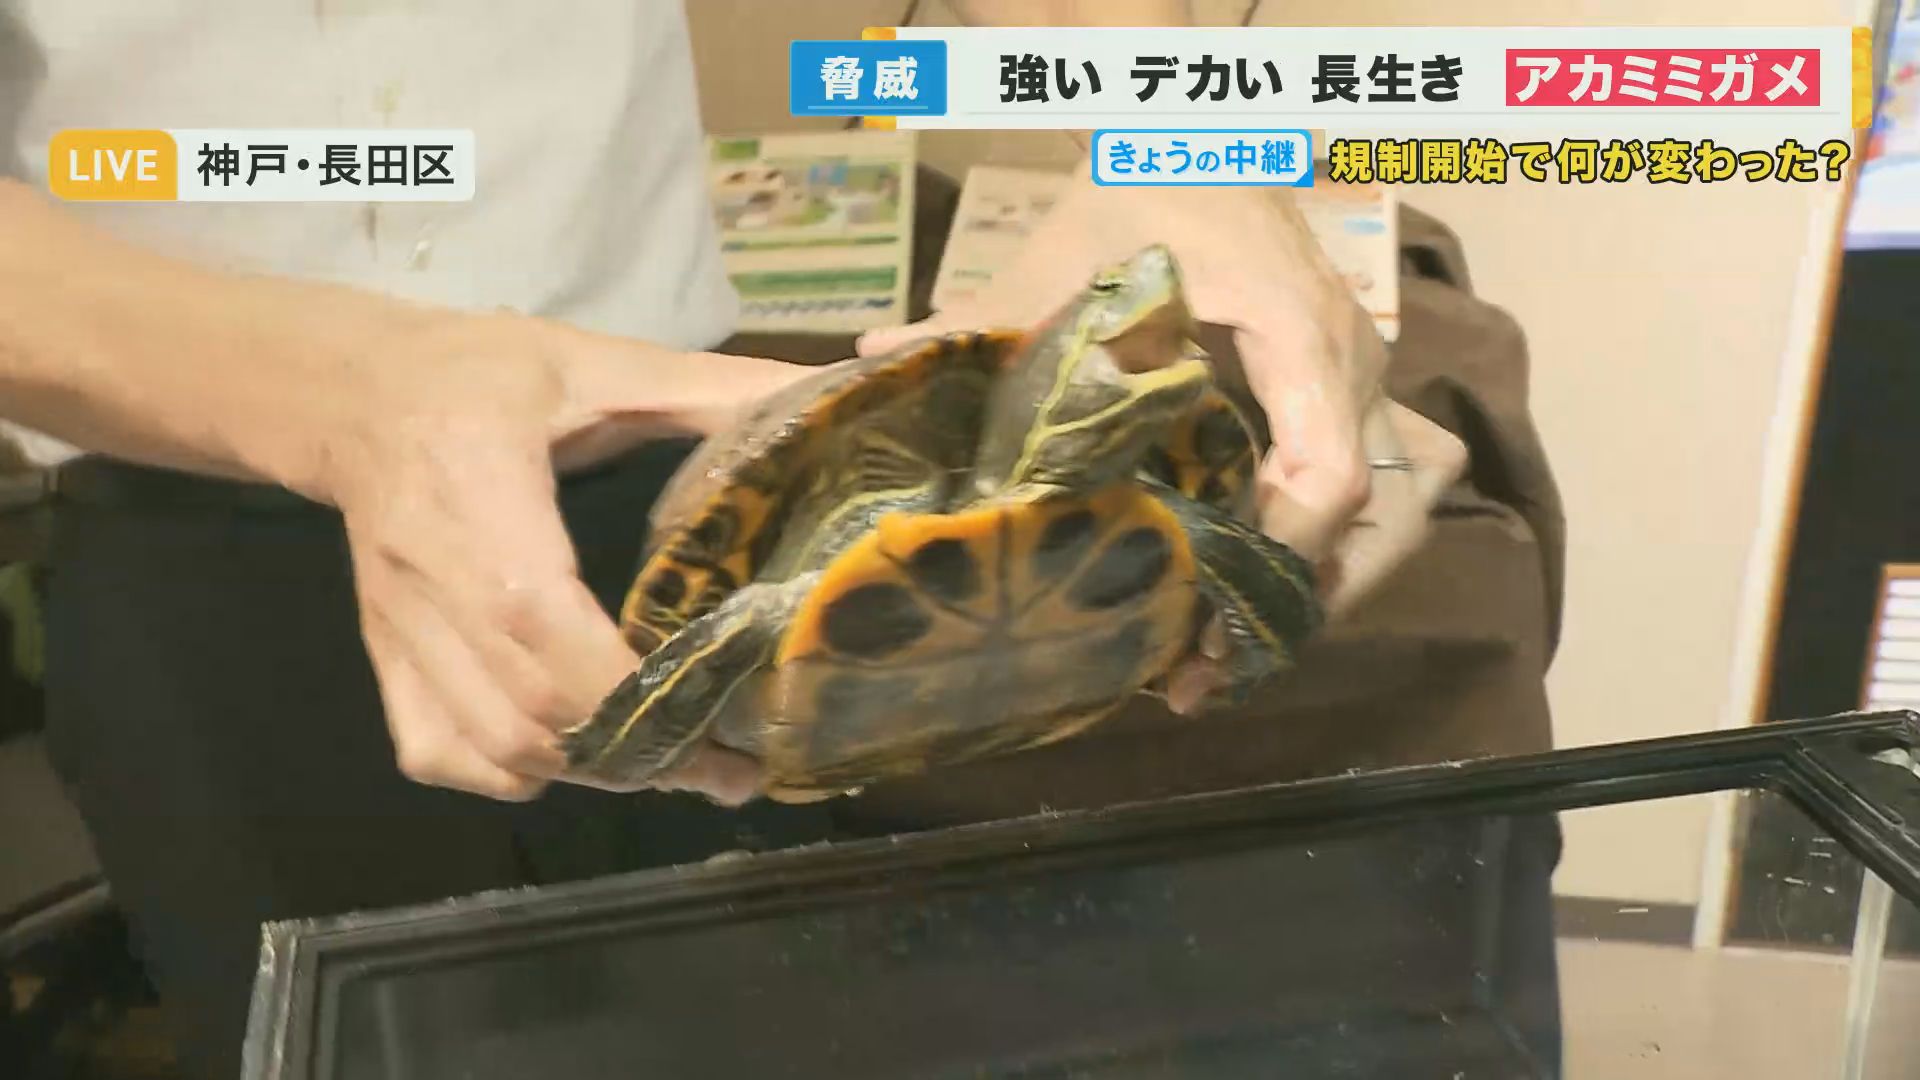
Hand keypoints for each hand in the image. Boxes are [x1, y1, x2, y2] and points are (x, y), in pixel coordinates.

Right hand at [299, 308, 803, 803]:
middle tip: (725, 766)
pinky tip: (564, 755)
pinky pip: (436, 749)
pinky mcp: (386, 654)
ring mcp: (402, 630)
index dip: (631, 693)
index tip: (721, 723)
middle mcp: (434, 582)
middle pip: (530, 710)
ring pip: (493, 745)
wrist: (353, 392)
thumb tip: (817, 397)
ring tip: (666, 763)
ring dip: (586, 770)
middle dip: (638, 753)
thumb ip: (707, 389)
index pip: (544, 626)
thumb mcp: (596, 362)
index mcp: (485, 500)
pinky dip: (505, 772)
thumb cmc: (478, 372)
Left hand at [858, 170, 1464, 705]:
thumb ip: (974, 318)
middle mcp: (1349, 363)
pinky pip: (1355, 492)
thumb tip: (873, 362)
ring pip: (1380, 517)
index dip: (1279, 561)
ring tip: (1211, 657)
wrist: (1192, 124)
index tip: (1201, 619)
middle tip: (1200, 675)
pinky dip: (1305, 550)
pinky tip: (1228, 591)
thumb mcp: (1055, 257)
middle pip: (1375, 522)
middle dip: (1297, 606)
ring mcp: (1355, 376)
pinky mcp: (1340, 388)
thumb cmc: (1135, 185)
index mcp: (1295, 333)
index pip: (1329, 474)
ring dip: (1305, 590)